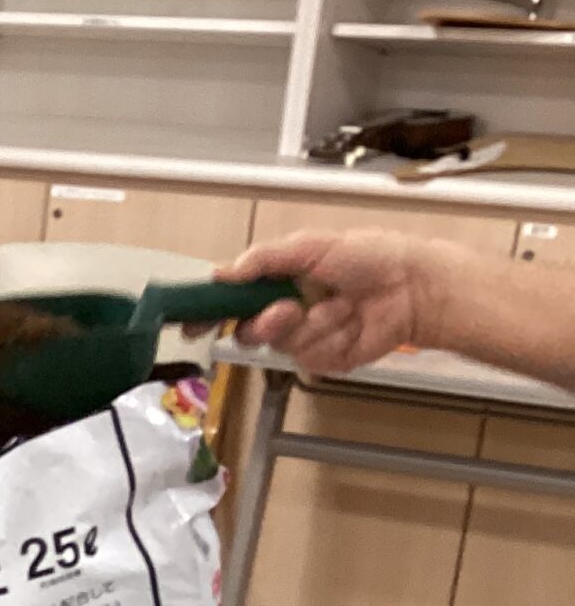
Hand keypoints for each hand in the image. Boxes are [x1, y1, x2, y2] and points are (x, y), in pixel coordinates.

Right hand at [222, 231, 452, 376]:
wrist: (414, 287)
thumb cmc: (368, 256)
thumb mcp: (310, 246)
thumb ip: (263, 259)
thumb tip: (220, 273)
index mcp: (277, 282)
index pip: (231, 300)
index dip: (208, 312)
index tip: (191, 324)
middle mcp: (285, 311)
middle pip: (248, 331)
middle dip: (265, 323)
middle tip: (286, 311)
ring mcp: (305, 338)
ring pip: (279, 346)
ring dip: (308, 326)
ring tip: (339, 308)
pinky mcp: (325, 359)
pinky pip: (309, 356)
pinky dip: (330, 337)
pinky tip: (352, 322)